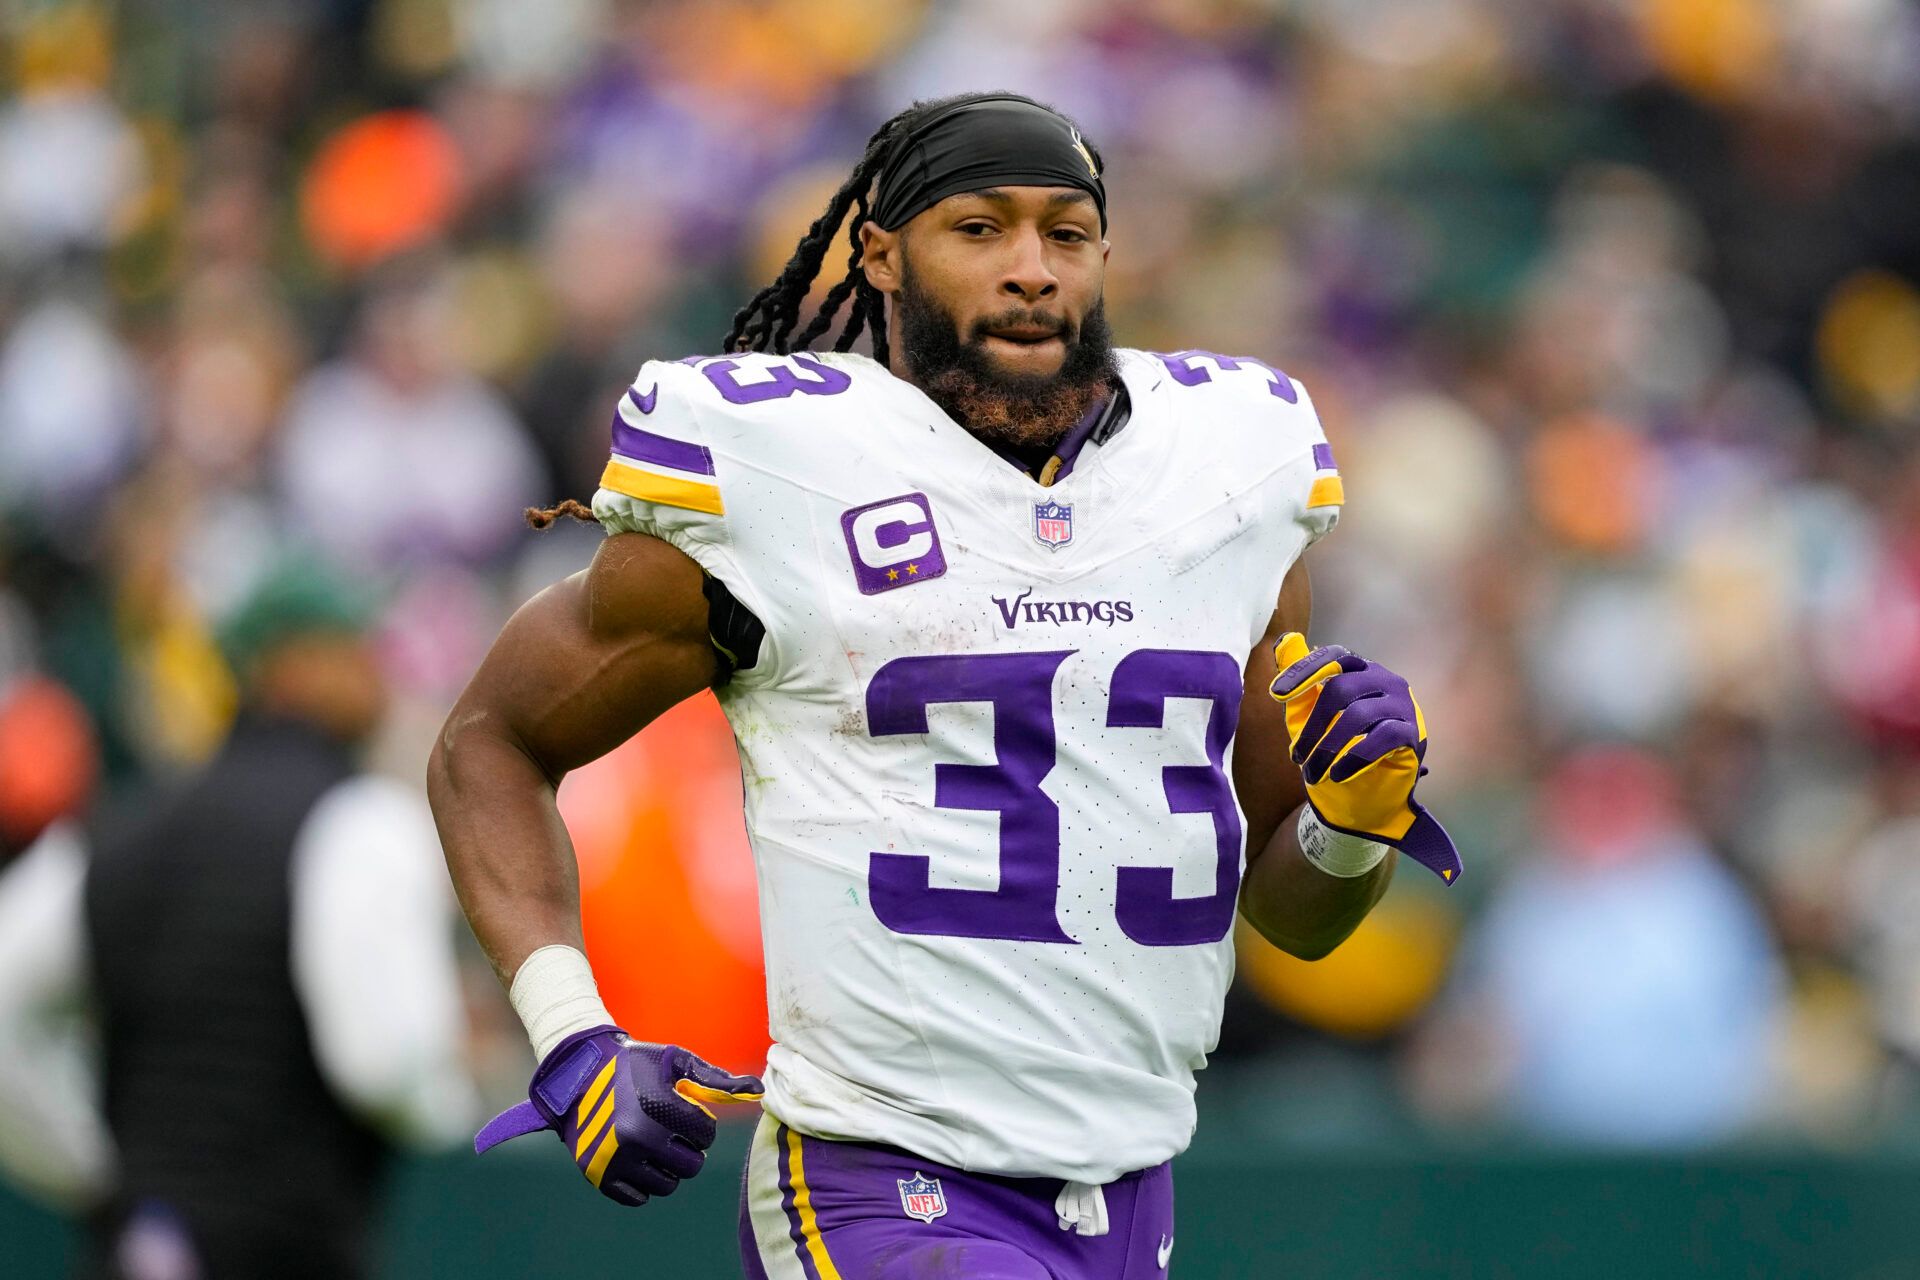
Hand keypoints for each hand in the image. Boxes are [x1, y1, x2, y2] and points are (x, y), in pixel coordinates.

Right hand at [474, 1025, 762, 1204]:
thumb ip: (716, 1079)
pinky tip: (640, 1160)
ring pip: (667, 1185)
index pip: (705, 1135)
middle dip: (689, 1149)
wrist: (578, 1073)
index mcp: (657, 1106)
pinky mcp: (599, 1176)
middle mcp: (636, 1137)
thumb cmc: (634, 1064)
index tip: (685, 1111)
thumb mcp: (675, 1061)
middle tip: (674, 1133)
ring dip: (669, 1168)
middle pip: (691, 1165)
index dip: (701, 1123)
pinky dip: (644, 1183)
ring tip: (658, 1146)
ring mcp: (615, 1160)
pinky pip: (638, 1198)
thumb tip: (758, 1091)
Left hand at [1269, 633, 1462, 884]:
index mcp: (1360, 671)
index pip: (1335, 657)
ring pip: (1358, 716)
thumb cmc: (1335, 749)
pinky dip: (1355, 757)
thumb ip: (1299, 683)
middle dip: (1313, 726)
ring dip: (1328, 748)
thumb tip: (1283, 640)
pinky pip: (1383, 738)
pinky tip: (1337, 774)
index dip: (1305, 670)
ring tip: (1312, 774)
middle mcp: (1385, 681)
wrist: (1364, 797)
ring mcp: (1403, 706)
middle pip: (1342, 688)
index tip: (1278, 693)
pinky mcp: (1413, 734)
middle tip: (1296, 757)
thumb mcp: (1308, 717)